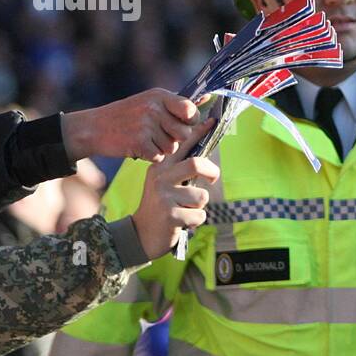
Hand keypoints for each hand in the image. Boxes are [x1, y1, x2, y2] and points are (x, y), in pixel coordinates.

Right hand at [61, 89, 205, 162]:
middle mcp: (154, 108)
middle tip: (157, 135)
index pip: (191, 112)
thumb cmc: (126, 116)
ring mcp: (146, 125)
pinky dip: (150, 156)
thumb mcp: (150, 102)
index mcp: (160, 96)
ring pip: (172, 148)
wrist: (93, 128)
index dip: (189, 122)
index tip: (180, 124)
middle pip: (184, 134)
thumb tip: (208, 99)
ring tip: (145, 139)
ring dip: (161, 149)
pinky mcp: (138, 142)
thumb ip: (177, 103)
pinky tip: (138, 148)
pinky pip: (158, 157)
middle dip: (174, 139)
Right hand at [130, 118, 219, 257]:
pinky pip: (199, 215)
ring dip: (199, 206)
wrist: (142, 234)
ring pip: (201, 196)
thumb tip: (206, 158)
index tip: (213, 121)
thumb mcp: (166, 184)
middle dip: (212, 171)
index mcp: (160, 167)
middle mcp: (160, 178)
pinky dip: (196, 221)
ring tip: (185, 209)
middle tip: (213, 179)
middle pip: (196, 164)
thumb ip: (182, 170)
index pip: (183, 146)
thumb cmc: (162, 206)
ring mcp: (164, 197)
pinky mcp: (170, 216)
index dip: (199, 132)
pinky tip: (182, 222)